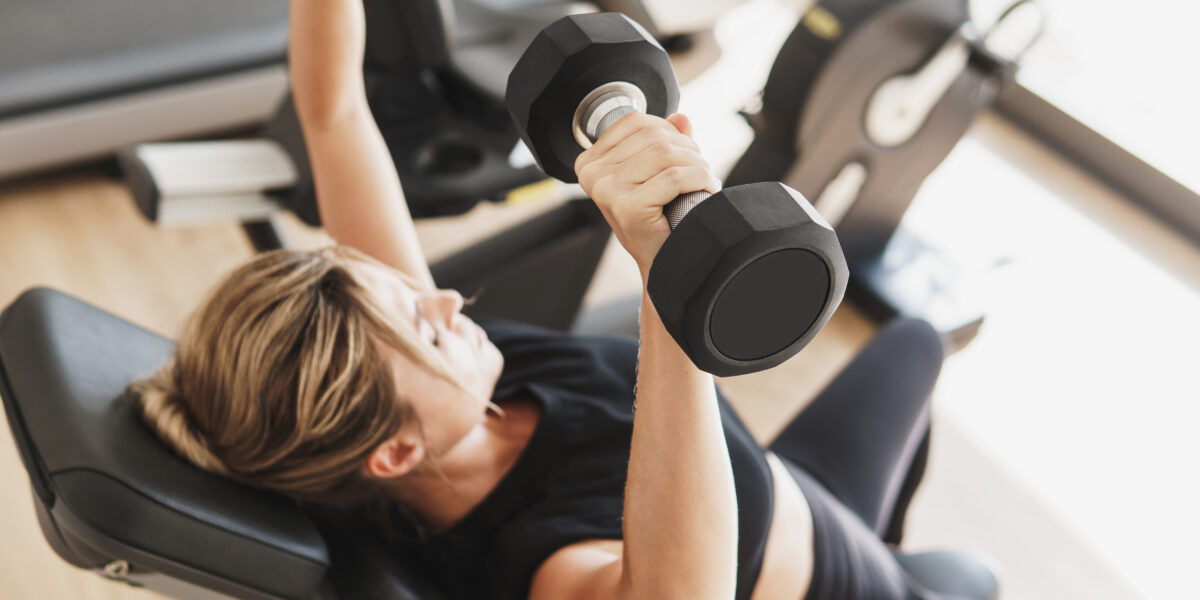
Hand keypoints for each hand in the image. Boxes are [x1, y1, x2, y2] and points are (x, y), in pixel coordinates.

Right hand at [575, 113, 720, 280]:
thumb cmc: (657, 220)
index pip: (635, 122)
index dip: (668, 130)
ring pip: (666, 154)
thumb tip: (680, 117)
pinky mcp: (627, 206)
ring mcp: (607, 190)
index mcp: (590, 162)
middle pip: (654, 136)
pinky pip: (674, 177)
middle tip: (701, 170)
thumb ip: (666, 142)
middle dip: (688, 149)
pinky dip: (699, 179)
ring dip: (697, 164)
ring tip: (705, 179)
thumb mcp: (655, 174)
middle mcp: (592, 173)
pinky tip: (706, 189)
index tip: (684, 151)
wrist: (663, 262)